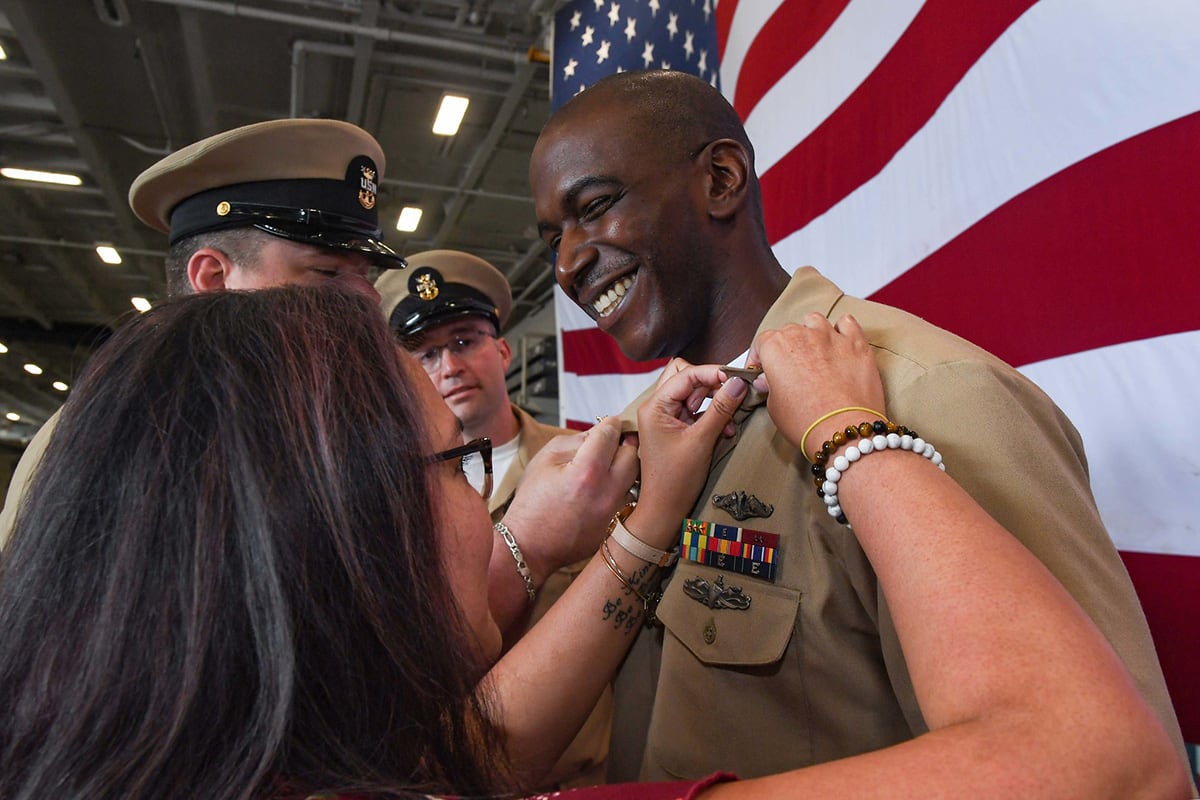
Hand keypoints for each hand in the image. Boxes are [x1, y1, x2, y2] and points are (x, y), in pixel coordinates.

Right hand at [501, 417, 638, 582]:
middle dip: (622, 444)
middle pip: (632, 454)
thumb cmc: (532, 503)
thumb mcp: (544, 460)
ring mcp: (614, 512)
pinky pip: (628, 500)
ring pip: (634, 478)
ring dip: (623, 469)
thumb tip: (598, 432)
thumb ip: (574, 441)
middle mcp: (607, 492)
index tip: (609, 423)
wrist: (530, 546)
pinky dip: (619, 491)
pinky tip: (602, 492)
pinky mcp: (616, 526)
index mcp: (586, 472)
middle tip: (609, 445)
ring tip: (605, 470)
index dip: (609, 424)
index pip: (611, 434)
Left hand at [629, 364, 747, 545]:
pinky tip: (726, 429)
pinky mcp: (676, 427)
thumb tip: (738, 384)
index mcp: (655, 406)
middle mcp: (657, 407)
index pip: (685, 374)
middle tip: (732, 393)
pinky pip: (697, 410)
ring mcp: (666, 417)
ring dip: (715, 401)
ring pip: (693, 392)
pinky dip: (712, 415)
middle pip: (686, 376)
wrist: (665, 509)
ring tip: (730, 417)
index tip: (736, 378)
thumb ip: (721, 409)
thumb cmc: (675, 480)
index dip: (712, 373)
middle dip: (711, 384)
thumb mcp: (702, 441)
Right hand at [748, 313, 885, 459]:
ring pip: (815, 321)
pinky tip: (840, 341)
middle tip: (789, 369)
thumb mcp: (774, 407)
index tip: (762, 370)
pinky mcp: (856, 344)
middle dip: (786, 347)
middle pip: (788, 331)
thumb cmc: (806, 421)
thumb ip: (771, 386)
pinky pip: (847, 323)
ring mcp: (831, 337)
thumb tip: (769, 381)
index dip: (760, 357)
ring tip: (813, 350)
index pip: (762, 342)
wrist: (842, 430)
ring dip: (811, 332)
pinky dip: (842, 329)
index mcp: (776, 347)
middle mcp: (802, 336)